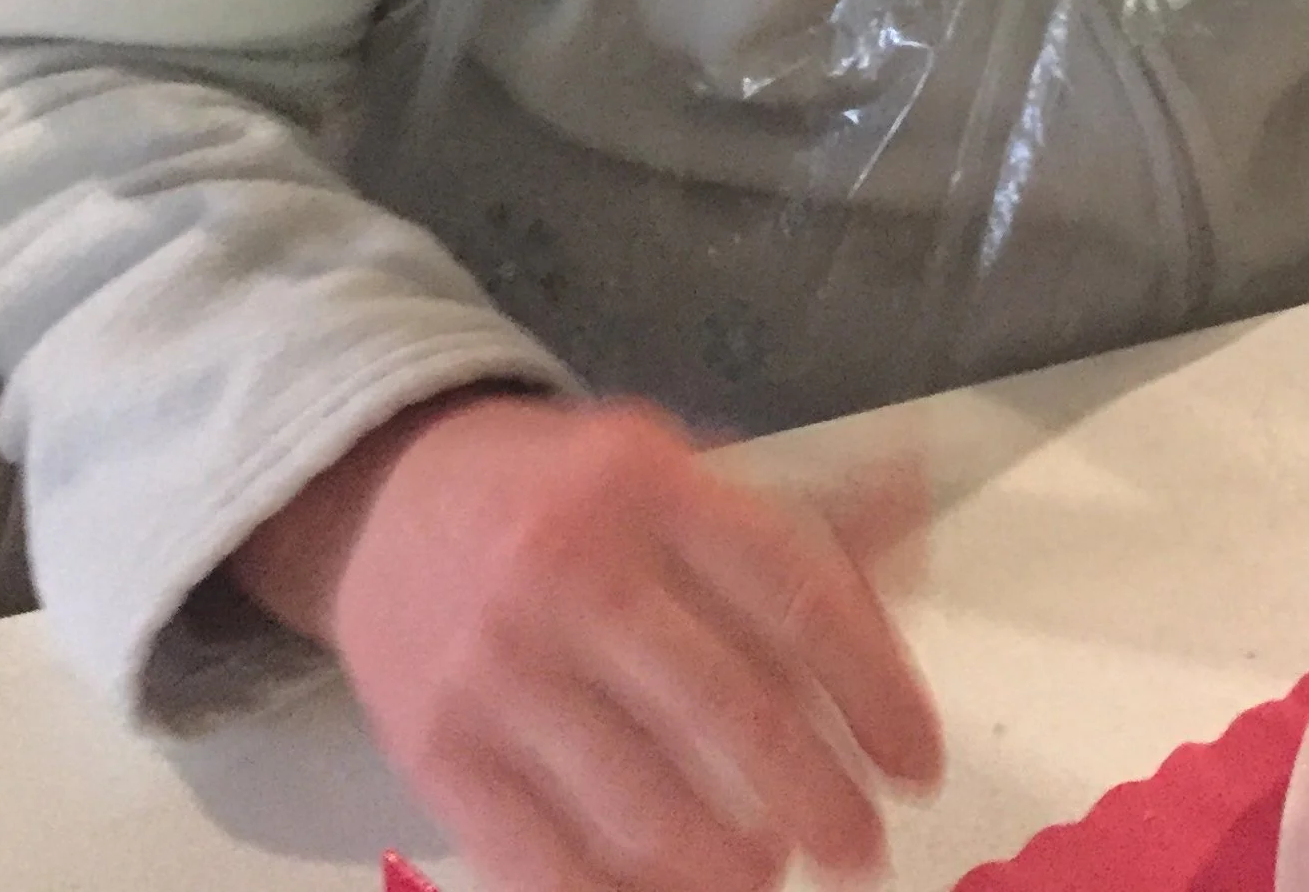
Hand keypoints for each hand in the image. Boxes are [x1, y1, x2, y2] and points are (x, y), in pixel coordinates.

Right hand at [237, 395, 941, 891]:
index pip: (793, 591)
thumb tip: (921, 501)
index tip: (918, 761)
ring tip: (771, 871)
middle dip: (818, 797)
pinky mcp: (438, 752)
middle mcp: (572, 567)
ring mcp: (497, 666)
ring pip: (641, 802)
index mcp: (648, 480)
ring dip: (730, 861)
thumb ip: (797, 503)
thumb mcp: (676, 458)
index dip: (875, 687)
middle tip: (865, 847)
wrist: (387, 499)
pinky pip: (544, 860)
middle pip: (728, 708)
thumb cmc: (564, 488)